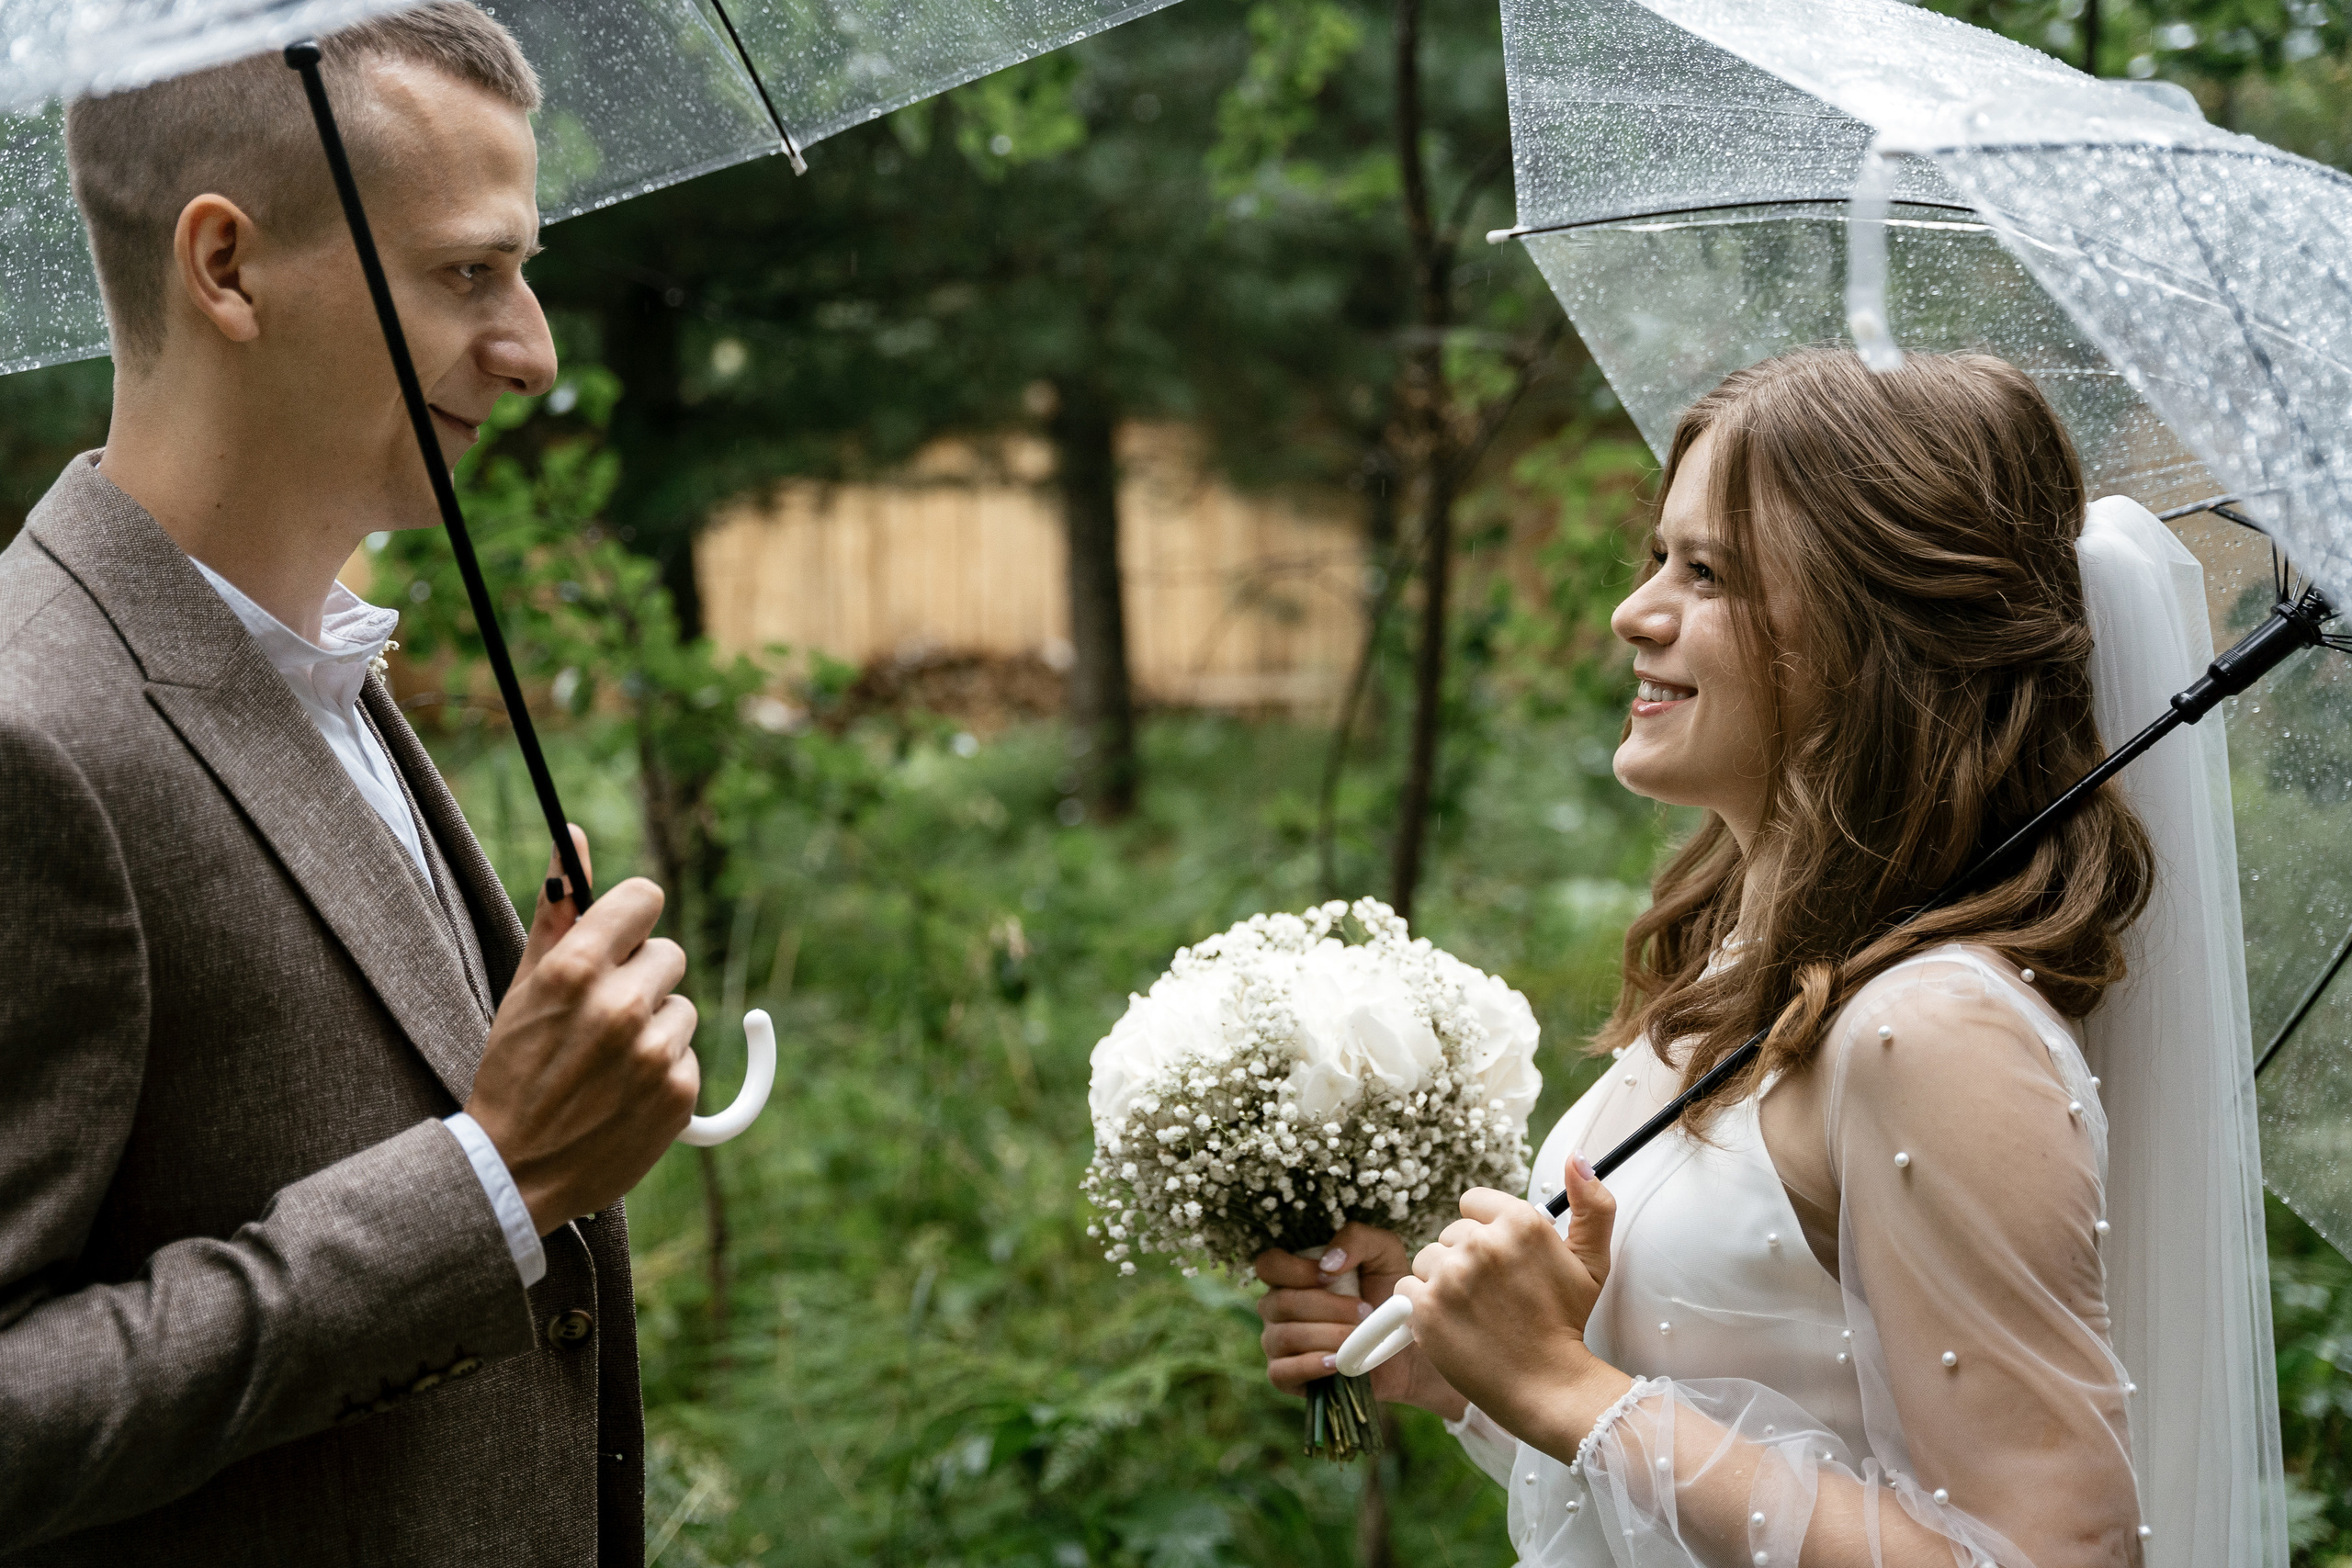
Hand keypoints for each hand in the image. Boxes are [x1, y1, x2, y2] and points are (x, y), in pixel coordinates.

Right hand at [464, 829, 699, 1234]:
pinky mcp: (680, 1092)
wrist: (514, 1171)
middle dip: (640, 977)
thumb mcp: (524, 985)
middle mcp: (621, 1004)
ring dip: (654, 1027)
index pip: (645, 898)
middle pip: (668, 953)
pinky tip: (622, 1092)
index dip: (632, 919)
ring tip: (606, 1061)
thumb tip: (576, 833)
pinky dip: (664, 1071)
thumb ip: (557, 908)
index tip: (619, 938)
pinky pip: (689, 1055)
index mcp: (577, 968)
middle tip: (599, 1017)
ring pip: (681, 1006)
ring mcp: (654, 1051)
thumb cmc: (514, 1069)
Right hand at [1254, 1222, 1466, 1419]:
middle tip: (1365, 1312)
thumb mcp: (1384, 1255)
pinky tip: (1338, 1362)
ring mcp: (1277, 1342)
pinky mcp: (1284, 1376)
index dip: (1295, 1270)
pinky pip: (1281, 1371)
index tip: (1331, 1276)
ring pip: (1284, 1336)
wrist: (1408, 1351)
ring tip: (1358, 1338)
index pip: (1269, 1265)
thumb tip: (1328, 1261)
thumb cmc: (1391, 1297)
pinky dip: (1311, 1365)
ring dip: (1328, 1336)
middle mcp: (1278, 1307)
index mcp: (1293, 1276)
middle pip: (1280, 1302)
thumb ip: (1357, 1238)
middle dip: (1328, 1307)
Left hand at [1394, 1155, 1629, 1457]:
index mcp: (1520, 1222)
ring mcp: (1450, 1275)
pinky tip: (1453, 1324)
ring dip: (1443, 1281)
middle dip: (1467, 1259)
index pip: (1474, 1203)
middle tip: (1494, 1295)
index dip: (1487, 1232)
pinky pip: (1407, 1288)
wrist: (1547, 1386)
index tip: (1502, 1262)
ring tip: (1475, 1311)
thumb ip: (1592, 1204)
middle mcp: (1482, 1242)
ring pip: (1428, 1259)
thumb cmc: (1567, 1323)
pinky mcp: (1424, 1307)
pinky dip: (1423, 1306)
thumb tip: (1578, 1156)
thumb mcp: (1593, 1261)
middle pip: (1451, 1233)